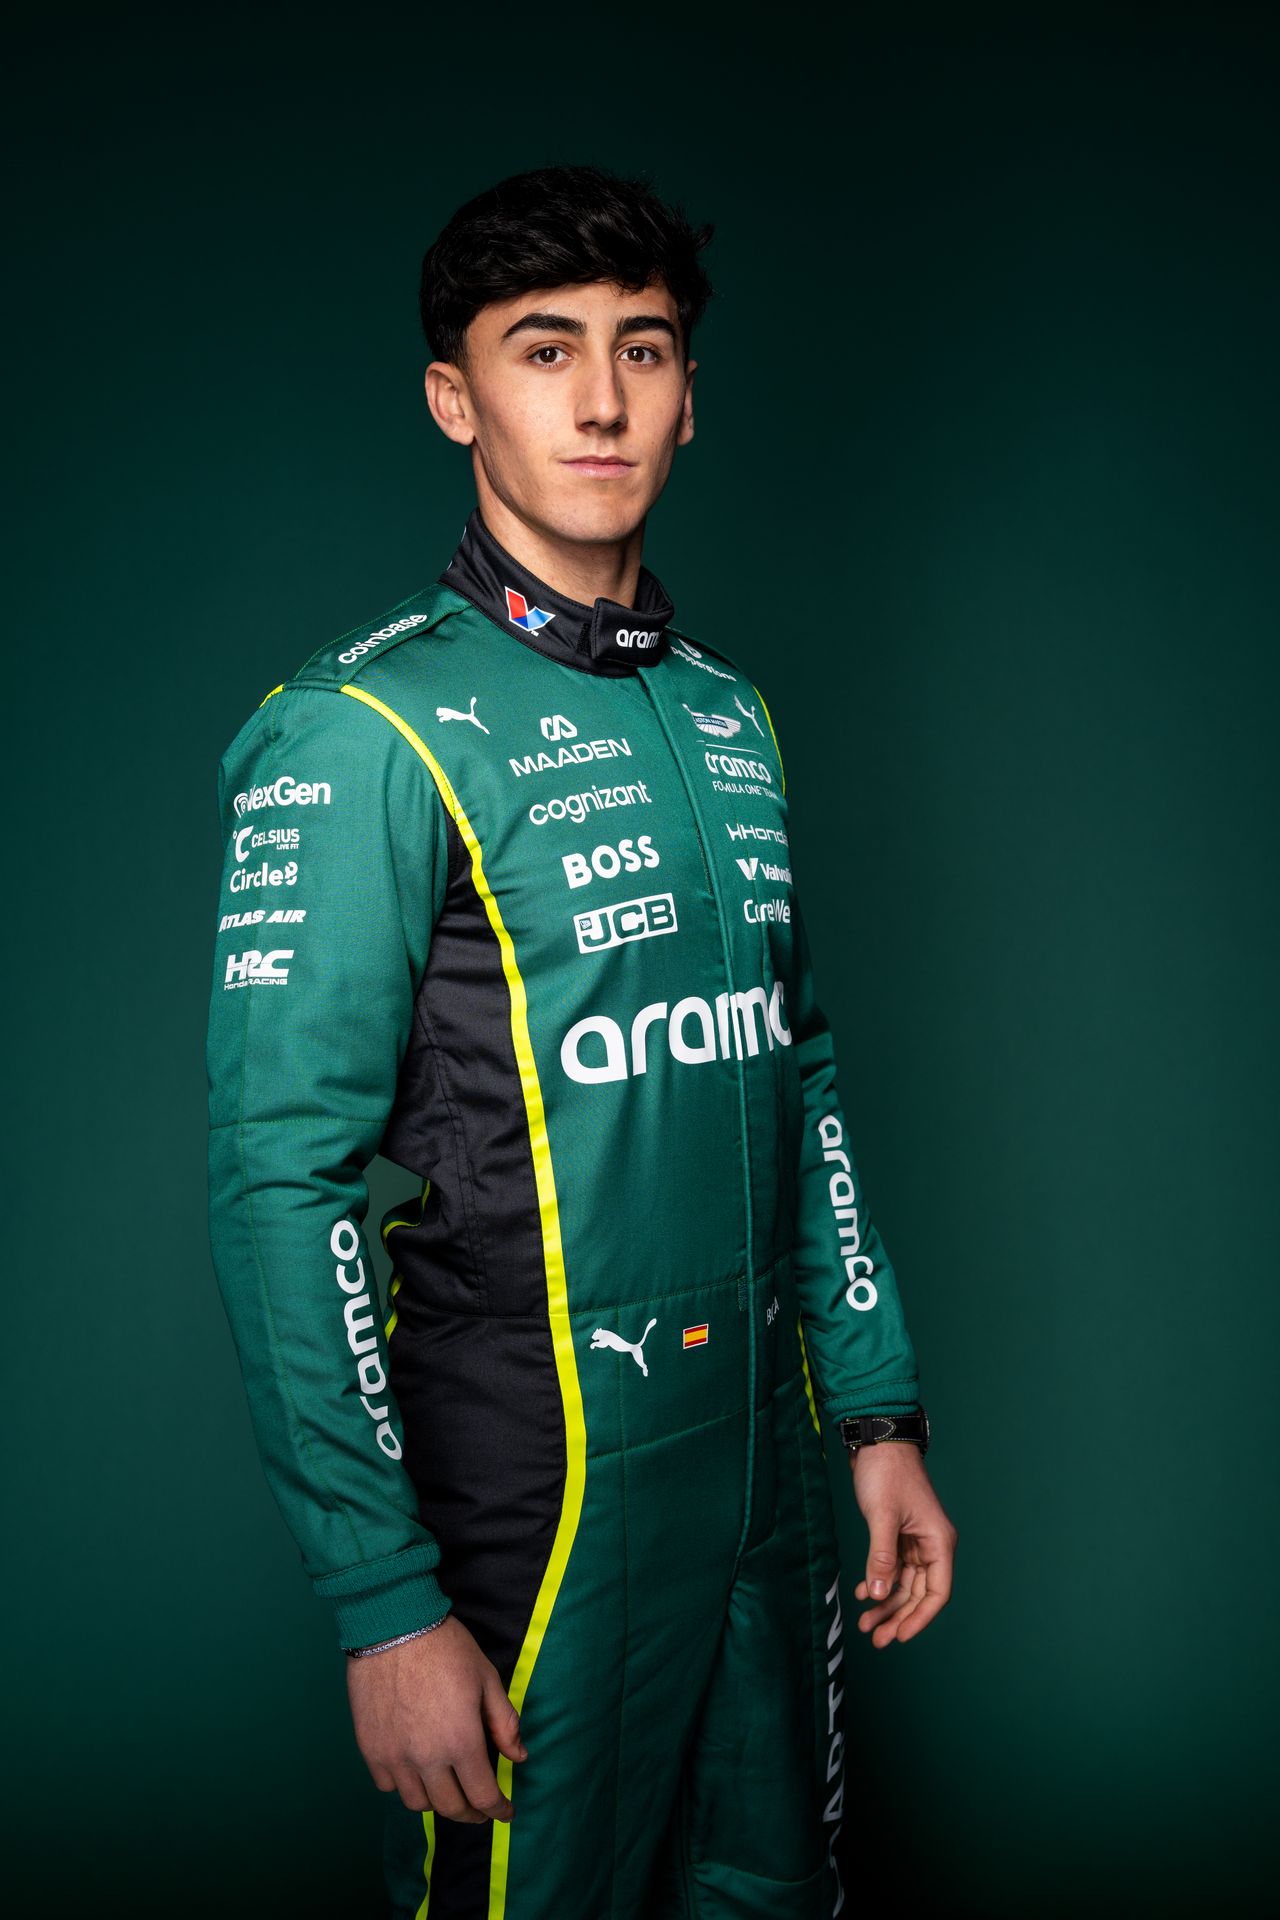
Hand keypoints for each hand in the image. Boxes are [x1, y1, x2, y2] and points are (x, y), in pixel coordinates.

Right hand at [346, 1614, 527, 1822]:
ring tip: (446, 1787)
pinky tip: (414, 1770)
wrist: (393, 1624)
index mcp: (461, 1741)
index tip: (506, 1812)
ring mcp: (394, 1757)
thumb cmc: (445, 1646)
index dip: (498, 1810)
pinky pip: (387, 1785)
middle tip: (479, 1808)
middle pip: (451, 1808)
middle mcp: (427, 1758)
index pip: (483, 1796)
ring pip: (417, 1803)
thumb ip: (504, 1722)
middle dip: (471, 1813)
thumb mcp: (486, 1677)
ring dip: (436, 1800)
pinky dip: (404, 1784)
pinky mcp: (370, 1749)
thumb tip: (518, 1756)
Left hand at [849, 1443, 956, 1646]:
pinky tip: (862, 1593)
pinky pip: (893, 1569)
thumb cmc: (887, 1472)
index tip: (900, 1636)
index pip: (937, 1593)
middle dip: (898, 1617)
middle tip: (876, 1639)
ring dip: (886, 1604)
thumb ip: (881, 1556)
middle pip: (919, 1594)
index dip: (920, 1618)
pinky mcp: (899, 1535)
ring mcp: (915, 1541)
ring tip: (865, 1624)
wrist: (877, 1441)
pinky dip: (879, 1582)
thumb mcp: (882, 1516)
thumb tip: (877, 1594)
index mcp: (938, 1542)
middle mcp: (932, 1545)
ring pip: (904, 1584)